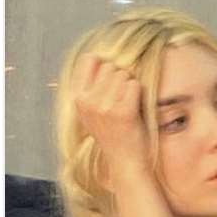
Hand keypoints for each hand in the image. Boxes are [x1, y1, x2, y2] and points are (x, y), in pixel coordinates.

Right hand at [71, 53, 150, 181]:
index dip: (104, 65)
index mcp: (77, 99)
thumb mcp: (91, 110)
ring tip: (127, 107)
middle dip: (120, 78)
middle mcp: (86, 102)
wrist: (125, 162)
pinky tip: (134, 110)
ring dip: (130, 87)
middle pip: (111, 66)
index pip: (89, 59)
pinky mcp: (122, 112)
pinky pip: (135, 85)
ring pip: (124, 74)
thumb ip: (89, 86)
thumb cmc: (113, 133)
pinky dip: (139, 94)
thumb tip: (95, 55)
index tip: (110, 81)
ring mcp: (103, 107)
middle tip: (120, 102)